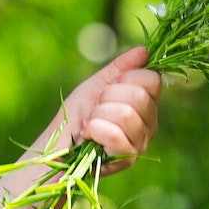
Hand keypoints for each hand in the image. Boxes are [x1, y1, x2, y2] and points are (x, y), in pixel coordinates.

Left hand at [67, 46, 160, 175]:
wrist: (56, 143)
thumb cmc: (76, 115)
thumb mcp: (97, 85)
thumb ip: (121, 68)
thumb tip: (143, 51)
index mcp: (146, 105)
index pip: (152, 80)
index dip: (125, 78)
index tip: (107, 88)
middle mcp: (148, 124)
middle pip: (139, 95)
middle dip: (107, 97)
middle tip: (95, 109)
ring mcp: (140, 142)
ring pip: (125, 114)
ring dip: (98, 115)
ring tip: (90, 124)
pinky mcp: (127, 158)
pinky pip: (114, 134)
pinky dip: (94, 130)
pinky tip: (89, 137)